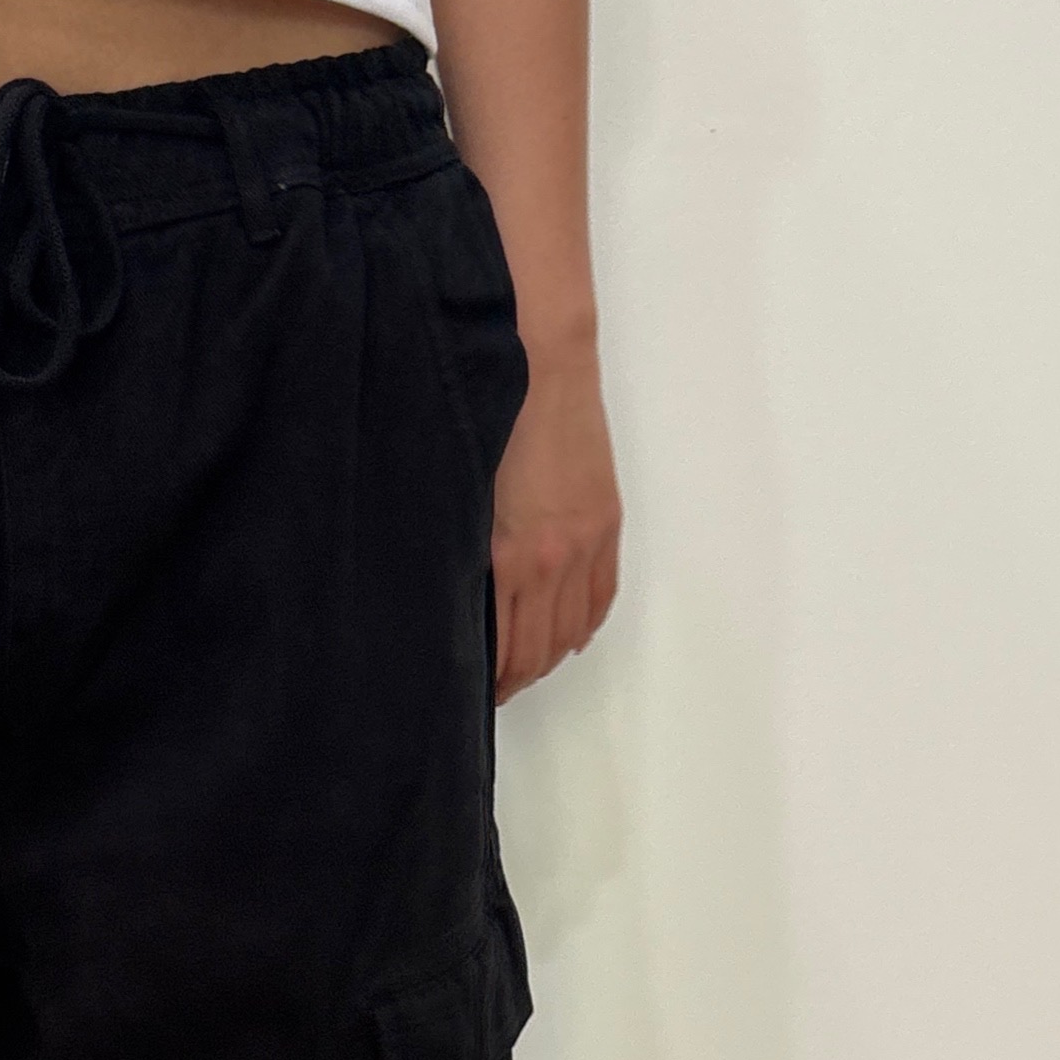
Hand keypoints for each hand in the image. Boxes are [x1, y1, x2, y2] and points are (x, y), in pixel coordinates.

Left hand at [491, 341, 620, 700]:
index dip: (490, 680)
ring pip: (572, 630)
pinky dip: (583, 626)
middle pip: (539, 649)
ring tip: (525, 670)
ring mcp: (586, 542)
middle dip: (516, 679)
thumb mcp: (460, 499)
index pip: (504, 648)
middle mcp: (554, 559)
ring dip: (548, 658)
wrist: (542, 367)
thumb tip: (454, 605)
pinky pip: (601, 596)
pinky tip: (567, 638)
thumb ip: (463, 556)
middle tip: (494, 691)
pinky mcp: (606, 521)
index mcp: (510, 558)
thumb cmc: (490, 421)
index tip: (472, 692)